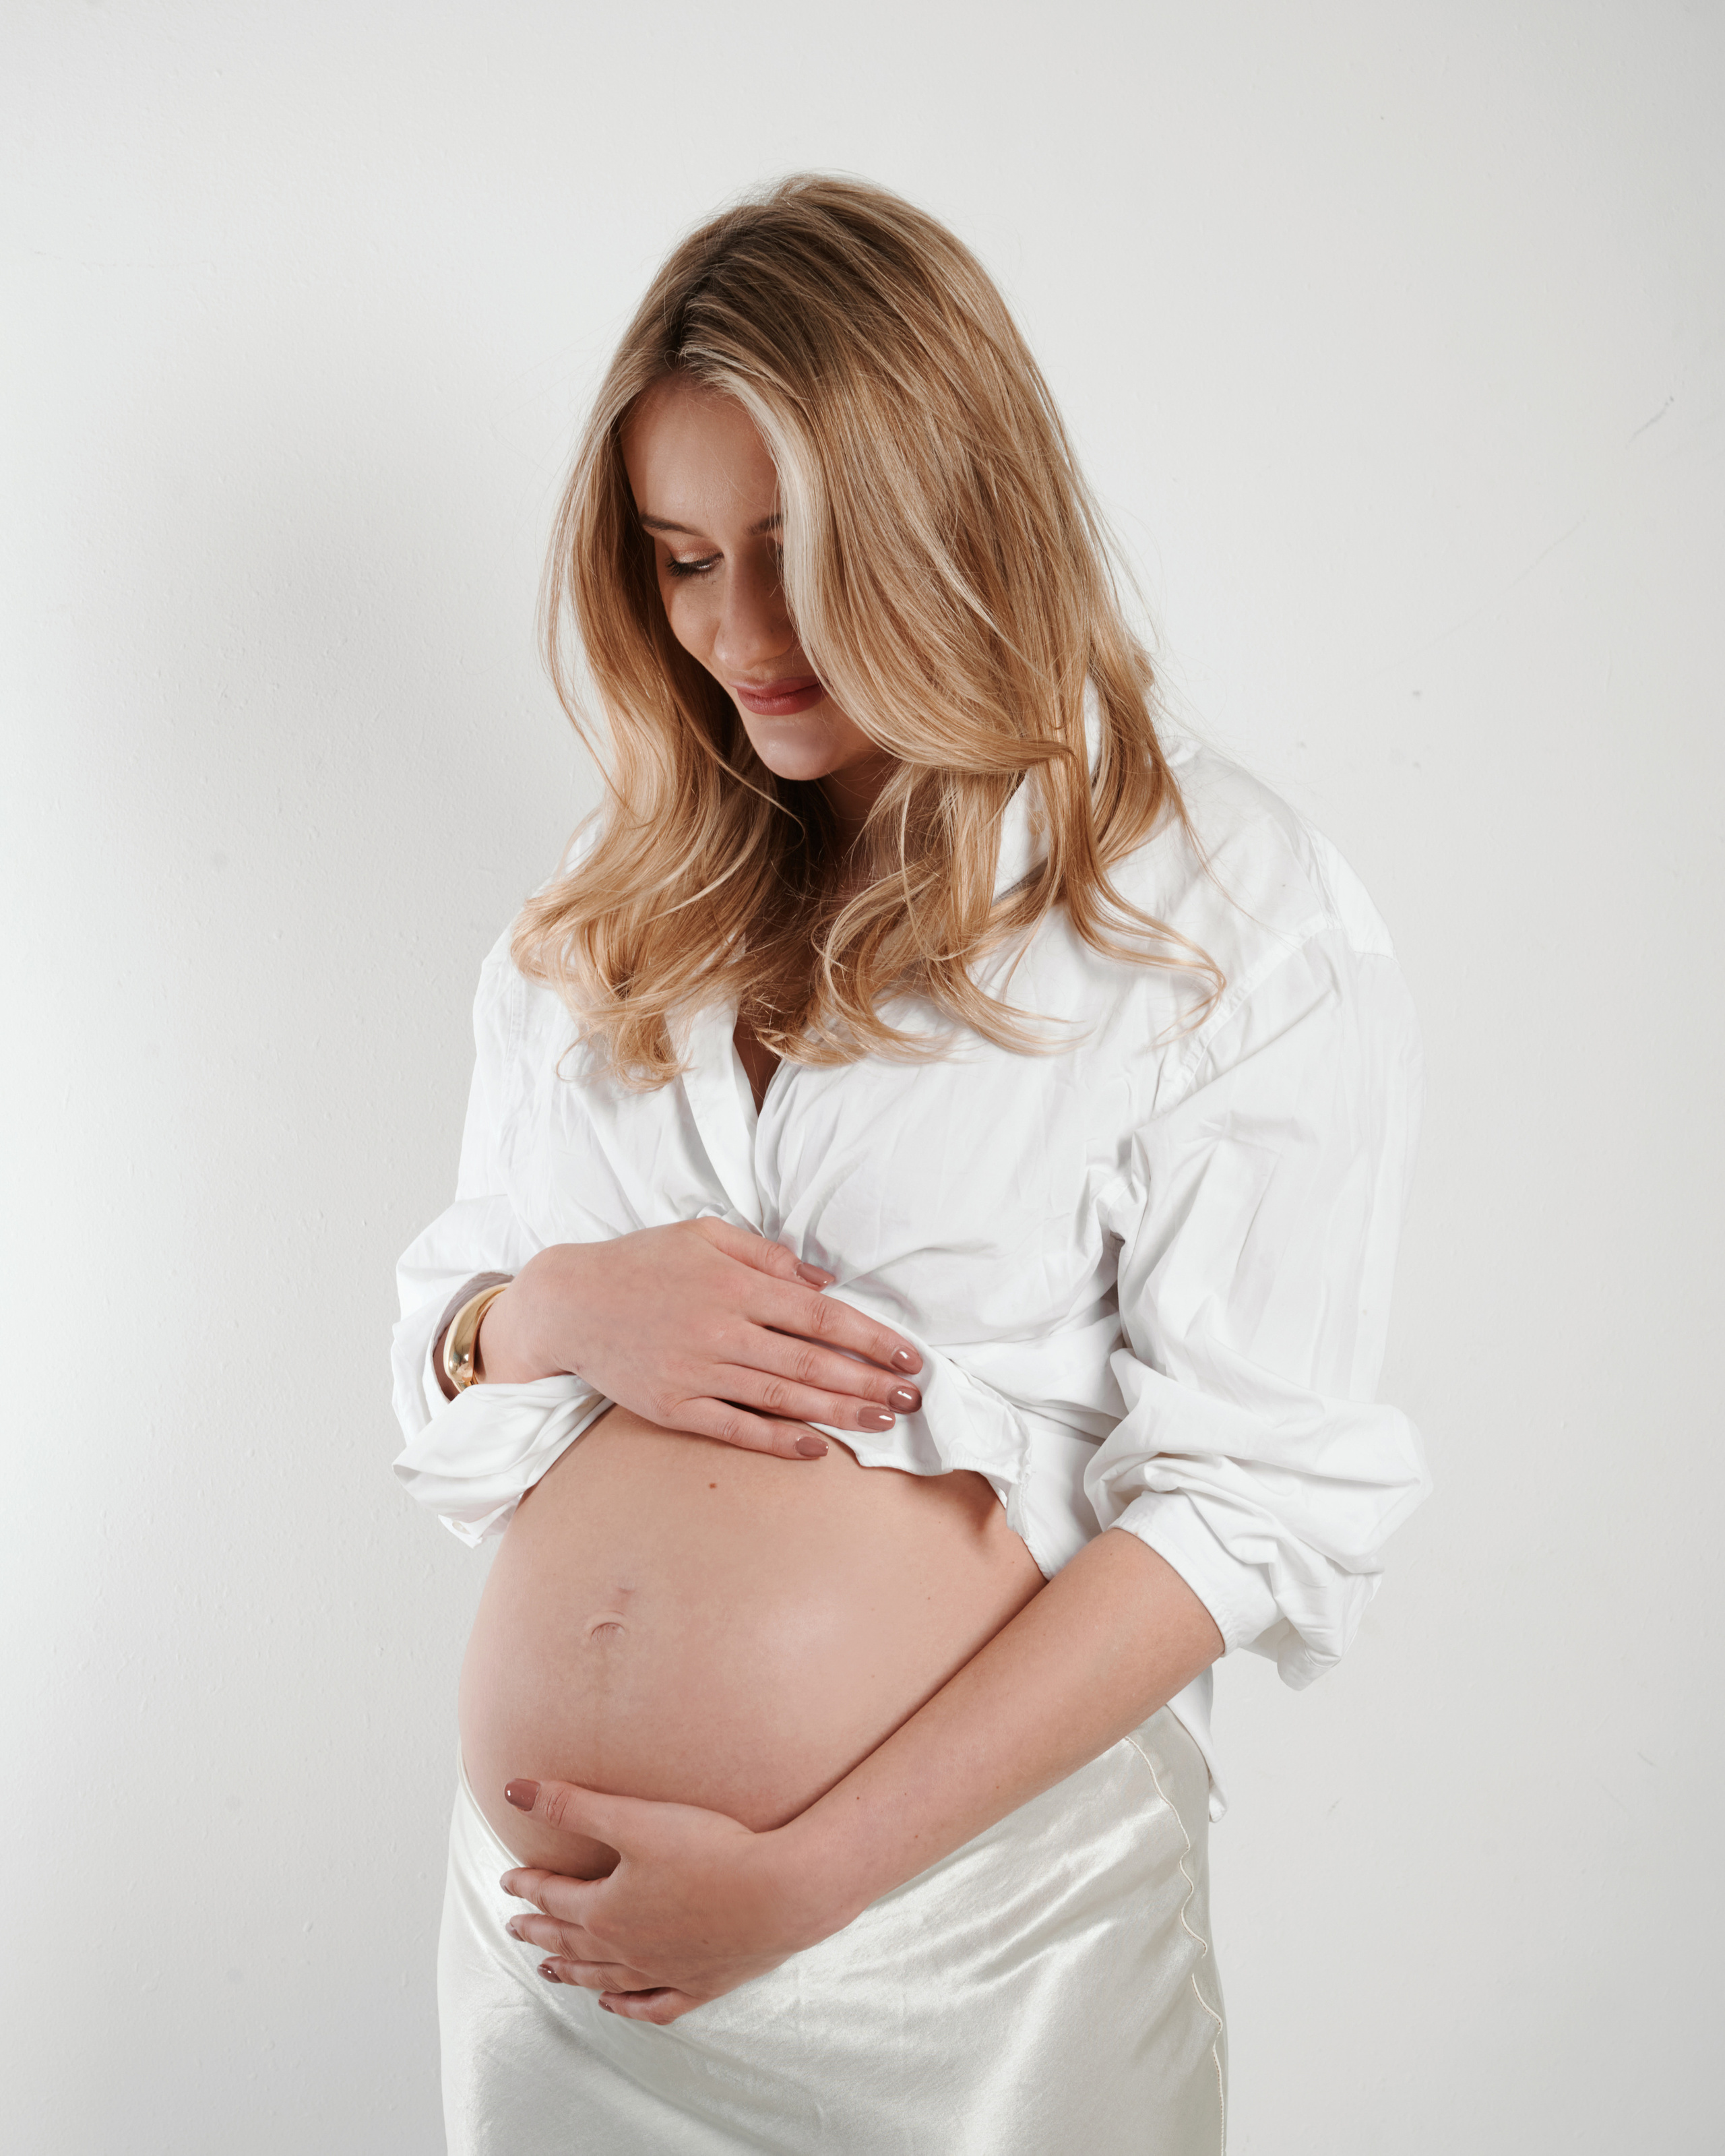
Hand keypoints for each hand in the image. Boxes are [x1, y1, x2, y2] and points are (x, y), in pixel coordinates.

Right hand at [475, 1219, 923, 1459]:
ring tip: (883, 1421)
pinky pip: (735, 1429)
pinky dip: (778, 1441)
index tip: (908, 1354)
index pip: (821, 1317)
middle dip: (870, 1382)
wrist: (570, 1303)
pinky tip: (816, 1448)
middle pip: (812, 1363)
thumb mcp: (705, 1235)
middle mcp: (721, 1330)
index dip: (871, 1338)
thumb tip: (825, 1282)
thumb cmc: (643, 1261)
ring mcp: (697, 1373)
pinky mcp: (674, 1407)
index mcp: (735, 1285)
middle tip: (913, 1396)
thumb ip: (768, 1256)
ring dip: (839, 1412)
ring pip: (783, 1399)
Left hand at [496, 1777, 843, 2023]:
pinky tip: (613, 2004)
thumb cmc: (709, 1850)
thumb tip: (512, 1789)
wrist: (779, 1892)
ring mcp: (664, 1972)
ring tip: (547, 1972)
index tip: (509, 1880)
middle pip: (571, 1943)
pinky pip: (653, 2005)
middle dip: (539, 1933)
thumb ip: (571, 1806)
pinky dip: (627, 2006)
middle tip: (515, 1929)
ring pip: (604, 1977)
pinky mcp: (700, 1984)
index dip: (529, 1886)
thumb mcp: (633, 1820)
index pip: (554, 1898)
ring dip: (572, 1972)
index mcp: (606, 1911)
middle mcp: (628, 1949)